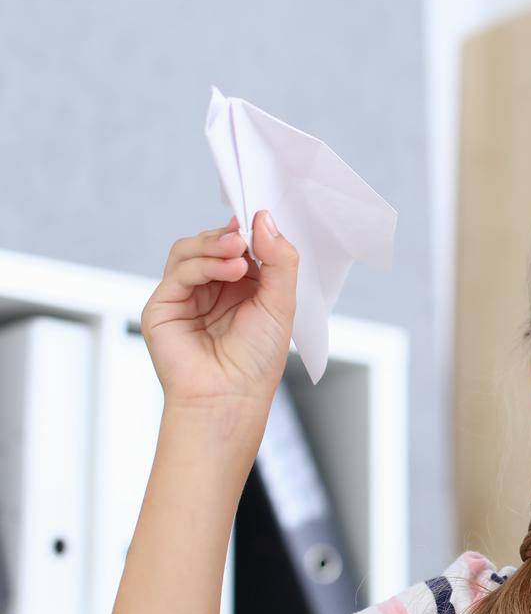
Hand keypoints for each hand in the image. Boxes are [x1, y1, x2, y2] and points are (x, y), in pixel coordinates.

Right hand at [140, 209, 298, 412]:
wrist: (231, 395)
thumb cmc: (258, 359)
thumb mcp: (282, 302)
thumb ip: (279, 259)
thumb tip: (263, 218)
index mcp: (243, 287)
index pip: (239, 246)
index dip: (248, 231)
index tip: (259, 218)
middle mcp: (213, 289)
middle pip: (211, 243)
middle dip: (229, 235)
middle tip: (244, 236)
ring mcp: (186, 295)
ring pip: (190, 250)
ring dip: (215, 245)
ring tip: (238, 252)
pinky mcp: (164, 305)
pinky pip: (180, 271)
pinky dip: (204, 264)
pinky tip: (230, 270)